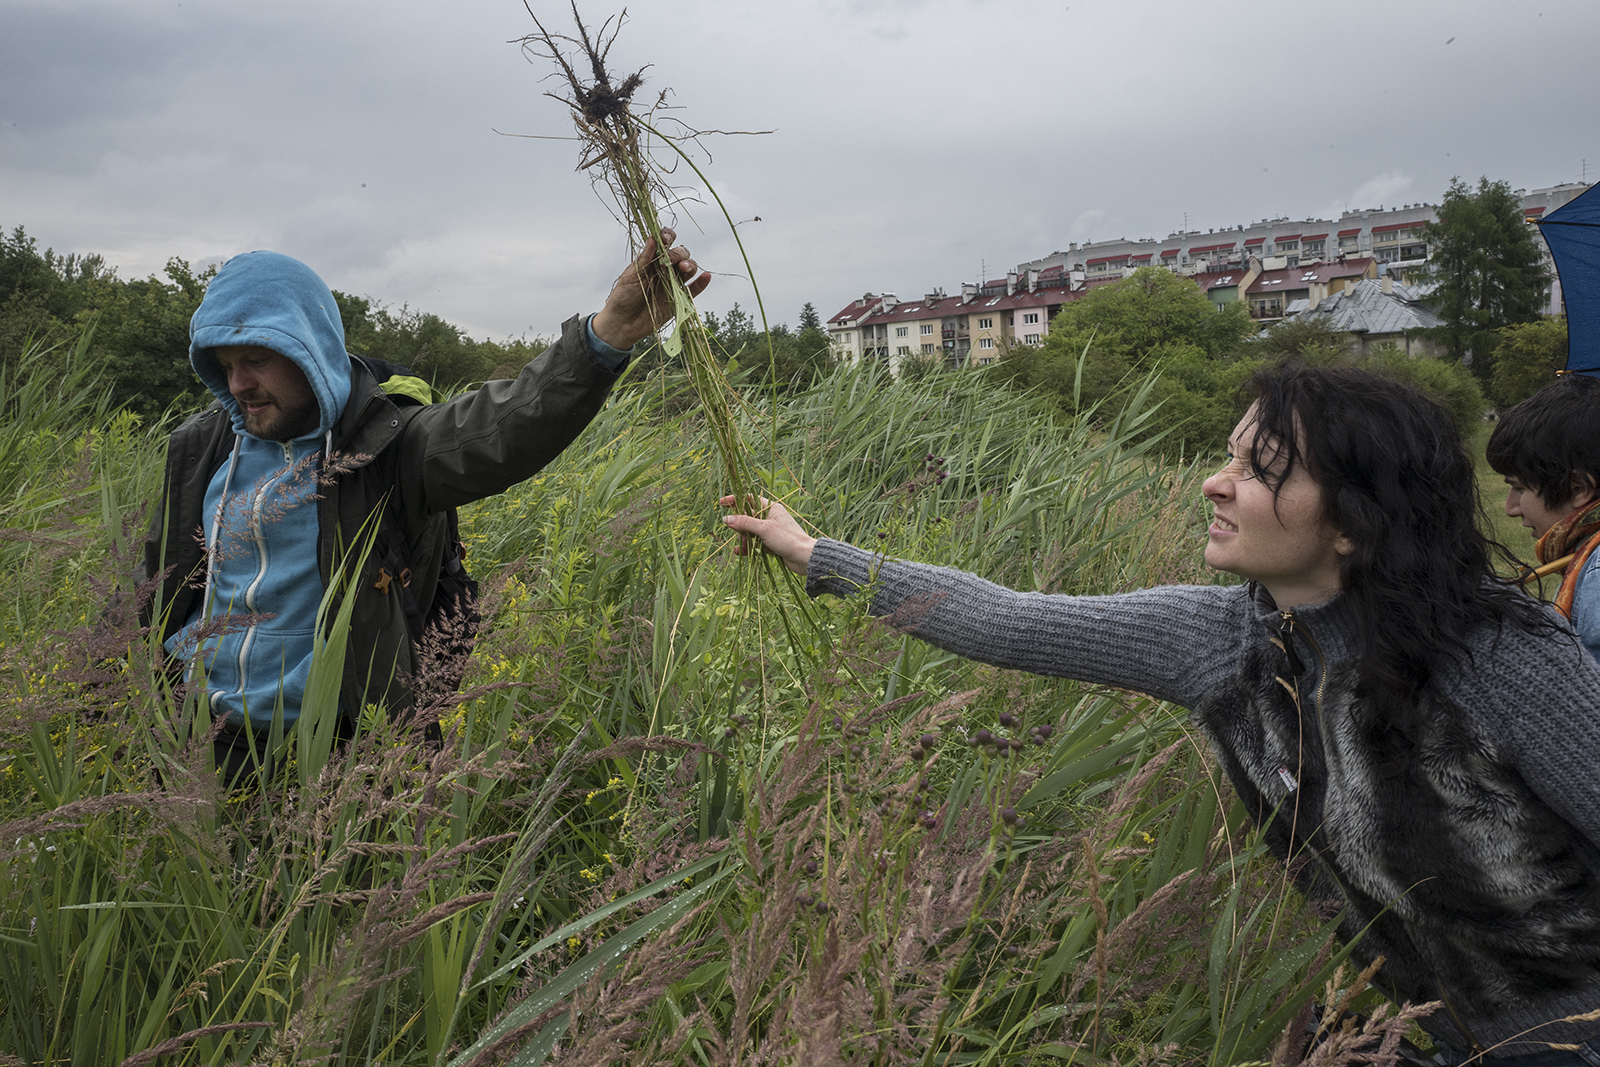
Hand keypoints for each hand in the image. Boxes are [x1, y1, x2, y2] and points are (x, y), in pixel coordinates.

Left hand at [591, 229, 710, 348]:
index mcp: (652, 259)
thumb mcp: (631, 275)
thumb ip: (644, 258)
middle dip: (678, 253)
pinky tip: (706, 276)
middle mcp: (665, 269)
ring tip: (684, 268)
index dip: (668, 236)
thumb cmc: (622, 297)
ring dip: (690, 264)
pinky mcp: (679, 299)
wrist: (622, 323)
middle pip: (681, 254)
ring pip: (689, 268)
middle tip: (668, 260)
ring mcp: (673, 283)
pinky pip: (694, 290)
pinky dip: (702, 283)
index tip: (665, 239)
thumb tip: (653, 238)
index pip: (665, 242)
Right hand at [720, 495, 817, 575]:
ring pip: (750, 532)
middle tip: (733, 531)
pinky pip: (755, 543)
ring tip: (741, 545)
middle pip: (748, 517)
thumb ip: (744, 523)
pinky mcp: (771, 543)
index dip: (735, 500)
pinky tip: (740, 552)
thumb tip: (726, 518)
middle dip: (739, 525)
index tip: (722, 504)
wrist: (804, 557)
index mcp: (771, 508)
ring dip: (743, 538)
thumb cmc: (787, 538)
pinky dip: (748, 547)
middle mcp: (770, 517)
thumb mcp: (764, 529)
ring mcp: (770, 531)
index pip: (749, 499)